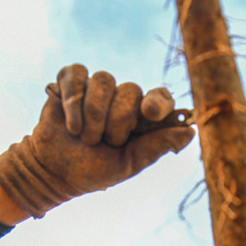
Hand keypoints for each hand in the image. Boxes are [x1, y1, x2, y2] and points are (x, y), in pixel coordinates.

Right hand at [0, 64, 195, 217]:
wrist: (53, 171)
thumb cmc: (93, 169)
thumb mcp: (128, 163)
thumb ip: (157, 146)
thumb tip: (191, 132)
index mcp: (141, 118)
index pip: (160, 98)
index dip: (159, 101)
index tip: (150, 113)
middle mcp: (122, 99)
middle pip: (130, 89)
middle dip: (116, 120)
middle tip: (104, 142)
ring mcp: (96, 88)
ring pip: (104, 80)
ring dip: (92, 113)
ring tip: (83, 136)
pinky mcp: (70, 82)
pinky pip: (77, 74)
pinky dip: (72, 101)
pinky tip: (70, 122)